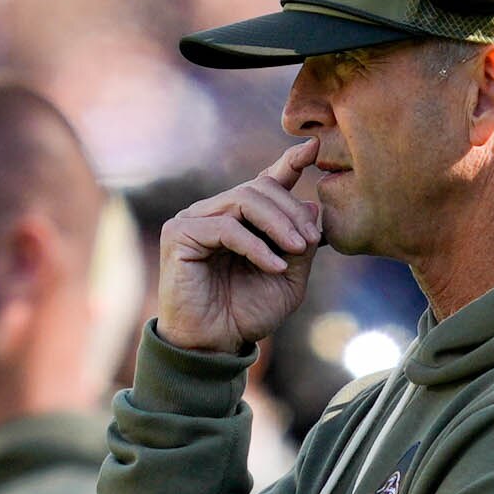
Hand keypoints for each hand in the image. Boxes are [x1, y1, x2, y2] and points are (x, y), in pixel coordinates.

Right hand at [154, 139, 323, 352]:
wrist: (214, 344)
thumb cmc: (247, 313)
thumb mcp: (288, 279)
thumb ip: (301, 245)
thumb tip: (311, 205)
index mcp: (240, 219)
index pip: (265, 182)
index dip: (289, 163)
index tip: (313, 148)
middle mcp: (215, 213)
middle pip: (259, 188)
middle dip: (291, 211)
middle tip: (312, 241)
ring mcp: (194, 220)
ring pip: (243, 201)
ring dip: (278, 223)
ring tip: (298, 250)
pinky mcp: (179, 234)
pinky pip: (226, 227)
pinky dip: (256, 245)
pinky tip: (274, 266)